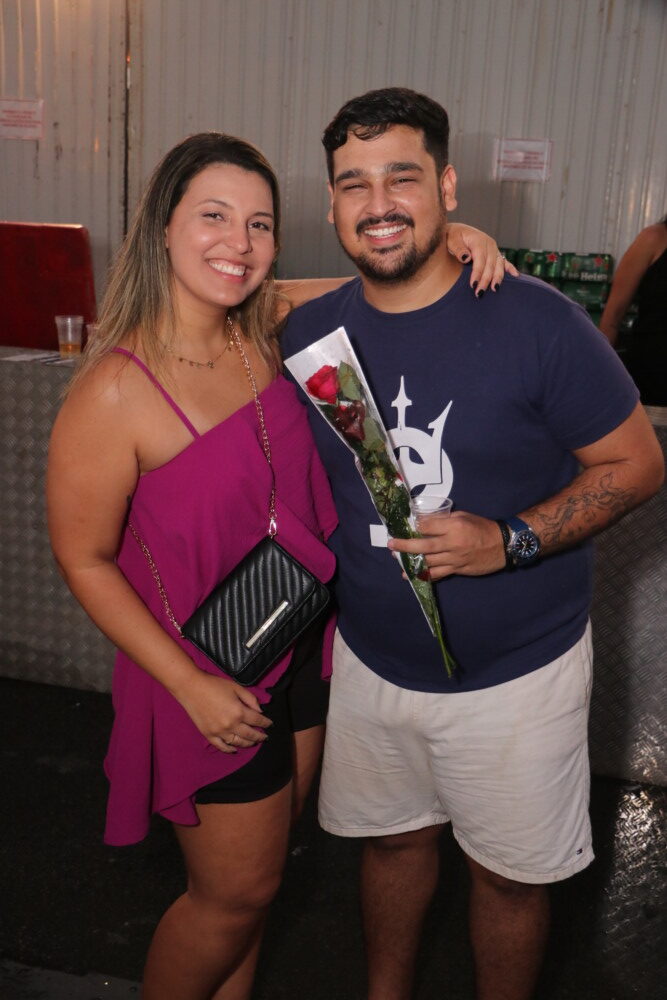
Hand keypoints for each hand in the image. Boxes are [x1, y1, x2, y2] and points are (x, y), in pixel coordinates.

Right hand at [178, 669, 272, 753]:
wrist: (191, 688)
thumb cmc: (215, 685)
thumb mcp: (236, 687)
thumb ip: (250, 699)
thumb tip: (260, 710)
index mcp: (239, 712)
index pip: (257, 721)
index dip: (266, 723)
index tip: (270, 724)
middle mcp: (231, 725)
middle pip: (250, 734)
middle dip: (260, 736)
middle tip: (265, 737)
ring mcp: (219, 732)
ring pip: (238, 742)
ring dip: (248, 743)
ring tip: (253, 742)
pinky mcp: (209, 735)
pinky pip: (221, 746)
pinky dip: (229, 749)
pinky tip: (235, 749)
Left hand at [388, 510, 505, 578]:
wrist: (503, 545)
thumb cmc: (482, 527)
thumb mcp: (464, 516)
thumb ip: (444, 519)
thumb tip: (425, 522)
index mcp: (454, 526)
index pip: (427, 526)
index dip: (415, 526)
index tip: (406, 526)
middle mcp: (452, 543)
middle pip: (423, 545)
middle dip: (405, 545)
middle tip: (391, 545)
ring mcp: (454, 558)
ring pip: (428, 561)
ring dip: (411, 562)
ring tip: (397, 561)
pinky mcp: (457, 569)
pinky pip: (438, 574)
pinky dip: (425, 575)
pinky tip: (413, 576)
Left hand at [445, 223, 518, 294]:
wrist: (456, 232)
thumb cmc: (452, 237)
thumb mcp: (452, 240)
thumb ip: (459, 249)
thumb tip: (466, 258)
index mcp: (479, 240)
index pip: (480, 259)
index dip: (477, 273)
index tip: (473, 285)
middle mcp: (489, 243)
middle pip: (490, 264)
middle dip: (486, 280)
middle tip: (479, 293)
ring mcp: (494, 248)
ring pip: (499, 265)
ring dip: (497, 278)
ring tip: (494, 289)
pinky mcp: (496, 253)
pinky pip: (505, 262)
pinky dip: (510, 268)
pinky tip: (516, 276)